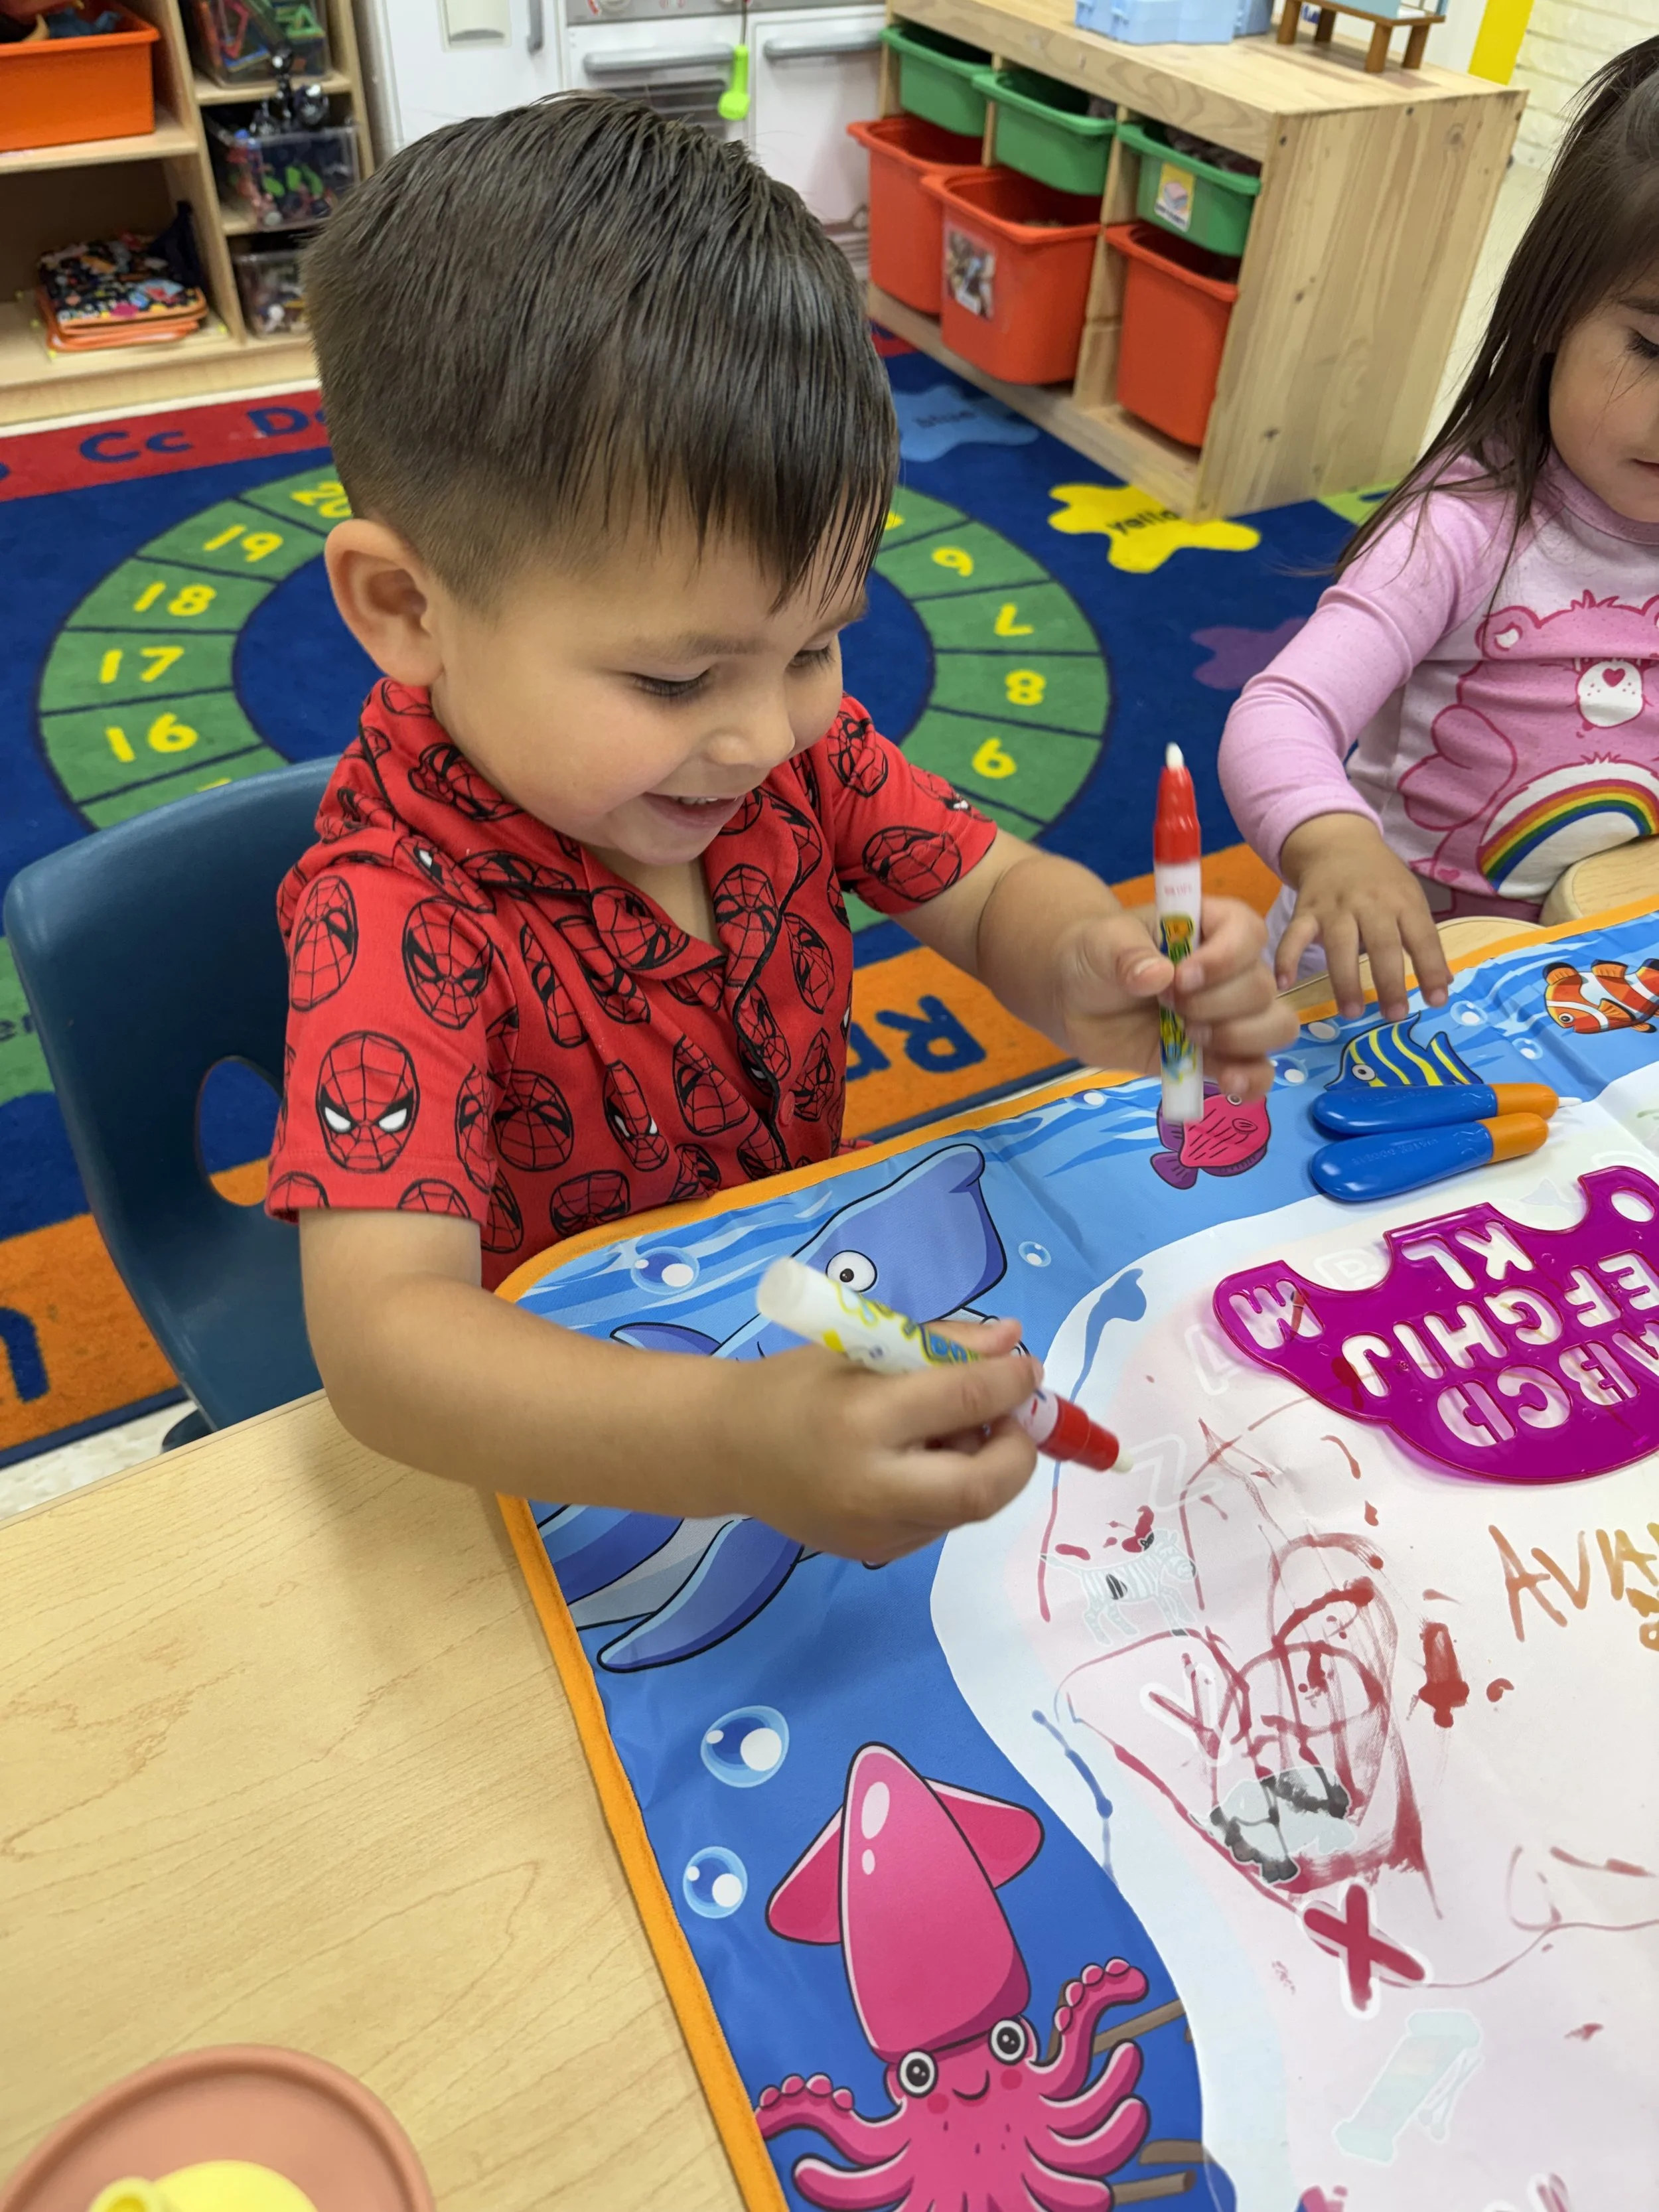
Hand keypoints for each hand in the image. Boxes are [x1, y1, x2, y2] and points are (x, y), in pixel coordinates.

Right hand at [720, 1318, 1040, 1562]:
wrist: (727, 1451)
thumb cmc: (795, 1387)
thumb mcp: (862, 1347)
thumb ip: (942, 1344)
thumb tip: (1015, 1341)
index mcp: (863, 1419)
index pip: (965, 1401)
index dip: (1011, 1382)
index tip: (1028, 1367)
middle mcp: (872, 1487)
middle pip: (984, 1488)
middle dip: (1018, 1451)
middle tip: (1010, 1419)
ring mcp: (875, 1532)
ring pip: (968, 1509)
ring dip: (985, 1467)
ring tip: (952, 1433)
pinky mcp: (876, 1554)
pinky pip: (941, 1521)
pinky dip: (951, 1488)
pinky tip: (920, 1462)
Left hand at [1052, 897, 1295, 1100]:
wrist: (1077, 1001)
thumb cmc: (1098, 956)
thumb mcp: (1102, 944)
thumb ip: (1127, 955)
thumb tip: (1157, 976)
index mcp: (1212, 927)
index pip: (1248, 934)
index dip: (1224, 959)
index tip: (1180, 977)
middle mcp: (1232, 969)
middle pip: (1261, 987)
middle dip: (1216, 1004)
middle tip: (1168, 1006)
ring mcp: (1230, 1014)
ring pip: (1276, 1026)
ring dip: (1239, 1038)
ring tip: (1191, 1037)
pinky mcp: (1218, 1055)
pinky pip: (1259, 1069)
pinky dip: (1252, 1079)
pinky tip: (1228, 1083)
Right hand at [1277, 814, 1449, 1020]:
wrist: (1338, 843)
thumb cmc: (1380, 880)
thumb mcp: (1409, 899)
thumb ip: (1423, 940)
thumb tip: (1443, 985)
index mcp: (1403, 901)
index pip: (1422, 937)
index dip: (1431, 968)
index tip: (1436, 1000)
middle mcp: (1371, 902)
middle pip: (1382, 944)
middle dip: (1389, 981)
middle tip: (1394, 1016)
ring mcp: (1335, 907)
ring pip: (1340, 945)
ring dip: (1345, 980)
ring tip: (1351, 1012)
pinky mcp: (1305, 910)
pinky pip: (1294, 935)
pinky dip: (1285, 958)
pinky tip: (1284, 983)